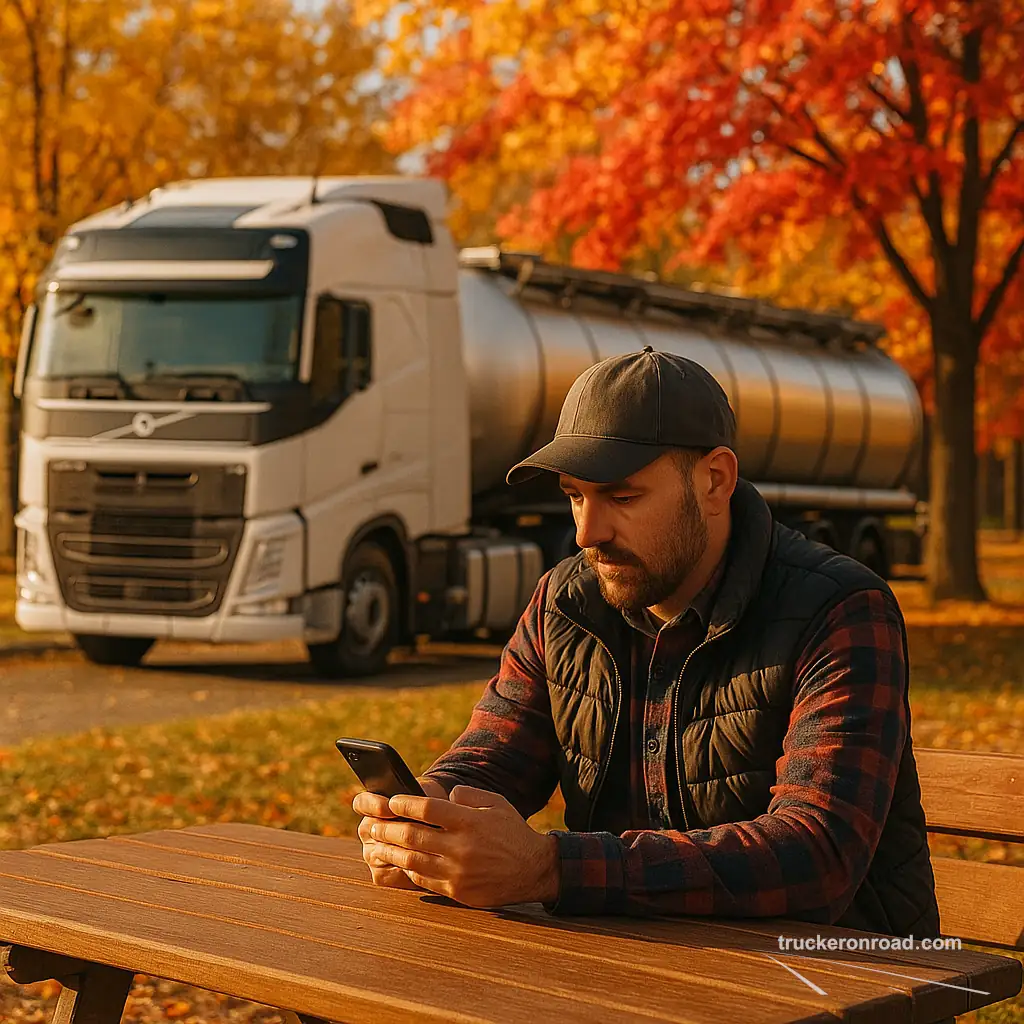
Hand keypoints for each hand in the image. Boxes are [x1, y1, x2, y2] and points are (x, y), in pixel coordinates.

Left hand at [361, 785, 560, 908]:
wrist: (533, 870)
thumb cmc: (512, 831)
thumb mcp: (496, 803)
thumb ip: (469, 794)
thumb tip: (446, 793)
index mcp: (470, 821)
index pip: (428, 808)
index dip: (405, 803)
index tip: (391, 800)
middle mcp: (461, 846)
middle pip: (413, 835)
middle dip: (388, 829)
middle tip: (373, 825)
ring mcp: (458, 871)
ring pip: (413, 860)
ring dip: (390, 852)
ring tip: (376, 845)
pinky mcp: (457, 890)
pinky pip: (424, 879)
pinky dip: (408, 869)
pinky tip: (399, 862)